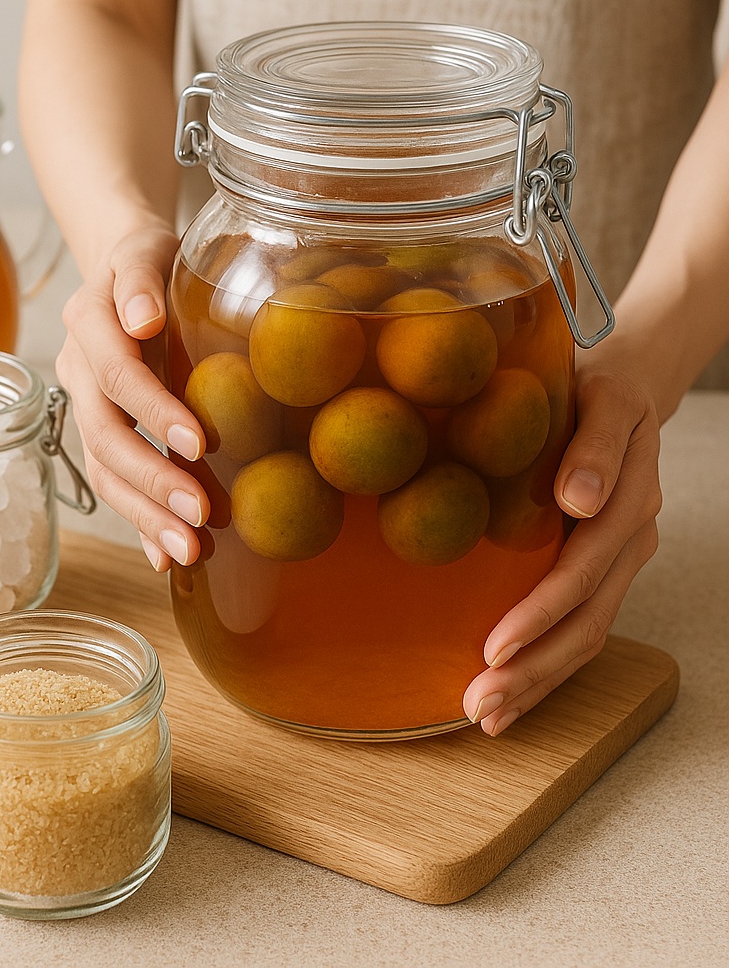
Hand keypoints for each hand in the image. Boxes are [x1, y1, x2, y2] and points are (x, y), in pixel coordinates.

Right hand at [55, 224, 209, 572]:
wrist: (123, 270)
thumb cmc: (150, 259)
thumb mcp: (150, 251)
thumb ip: (142, 281)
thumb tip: (144, 320)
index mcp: (89, 323)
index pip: (118, 375)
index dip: (154, 412)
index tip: (200, 445)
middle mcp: (78, 370)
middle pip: (105, 436)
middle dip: (153, 482)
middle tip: (201, 520)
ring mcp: (85, 405)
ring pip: (104, 469)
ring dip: (146, 515)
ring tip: (190, 553)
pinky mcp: (101, 429)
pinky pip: (113, 481)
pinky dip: (139, 521)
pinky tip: (164, 556)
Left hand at [461, 357, 661, 735]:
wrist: (623, 391)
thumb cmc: (598, 391)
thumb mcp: (602, 398)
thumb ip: (595, 446)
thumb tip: (580, 498)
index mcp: (628, 502)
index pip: (582, 571)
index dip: (540, 613)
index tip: (494, 647)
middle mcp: (628, 541)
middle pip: (584, 620)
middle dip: (532, 668)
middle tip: (479, 701)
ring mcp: (617, 562)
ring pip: (584, 636)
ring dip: (536, 681)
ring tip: (486, 715)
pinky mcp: (600, 572)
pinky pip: (578, 629)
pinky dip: (544, 668)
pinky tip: (510, 700)